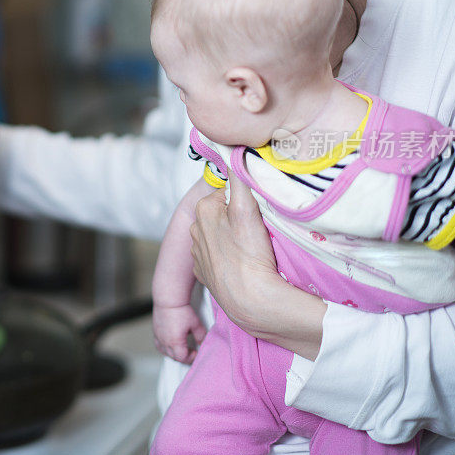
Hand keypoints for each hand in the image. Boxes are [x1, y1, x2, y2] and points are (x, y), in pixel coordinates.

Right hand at [152, 303, 206, 363]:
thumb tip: (202, 342)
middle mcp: (165, 341)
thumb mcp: (196, 324)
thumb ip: (201, 336)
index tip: (196, 352)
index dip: (191, 358)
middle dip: (183, 356)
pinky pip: (158, 345)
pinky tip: (169, 344)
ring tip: (180, 348)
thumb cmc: (181, 310)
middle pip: (174, 357)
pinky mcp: (155, 331)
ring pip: (165, 352)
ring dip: (173, 353)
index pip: (182, 358)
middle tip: (191, 351)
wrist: (168, 299)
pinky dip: (164, 348)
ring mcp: (159, 337)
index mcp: (175, 342)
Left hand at [189, 172, 326, 359]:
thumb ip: (239, 178)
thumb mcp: (247, 208)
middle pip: (223, 212)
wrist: (250, 302)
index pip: (228, 192)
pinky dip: (230, 256)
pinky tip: (243, 263)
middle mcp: (194, 229)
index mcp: (202, 210)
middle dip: (239, 216)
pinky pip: (219, 255)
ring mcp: (198, 253)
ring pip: (220, 234)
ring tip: (253, 248)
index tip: (260, 210)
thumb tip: (233, 152)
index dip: (246, 198)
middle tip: (259, 229)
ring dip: (234, 237)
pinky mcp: (204, 273)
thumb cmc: (250, 255)